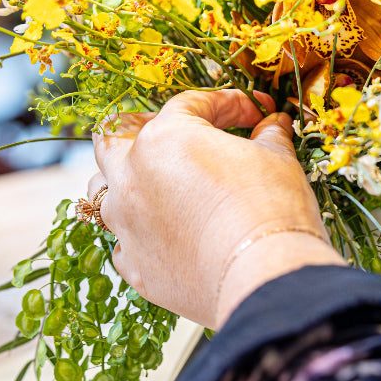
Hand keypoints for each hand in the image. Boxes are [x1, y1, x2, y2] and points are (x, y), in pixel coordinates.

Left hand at [88, 90, 343, 327]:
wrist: (265, 277)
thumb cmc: (270, 209)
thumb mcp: (277, 158)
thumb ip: (269, 134)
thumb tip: (273, 124)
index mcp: (165, 137)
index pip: (192, 104)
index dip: (230, 103)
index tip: (257, 114)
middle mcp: (132, 176)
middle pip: (112, 135)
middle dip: (142, 127)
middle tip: (180, 134)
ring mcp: (126, 223)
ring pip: (102, 189)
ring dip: (126, 179)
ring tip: (156, 181)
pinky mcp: (134, 265)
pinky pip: (123, 239)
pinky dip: (140, 230)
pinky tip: (167, 231)